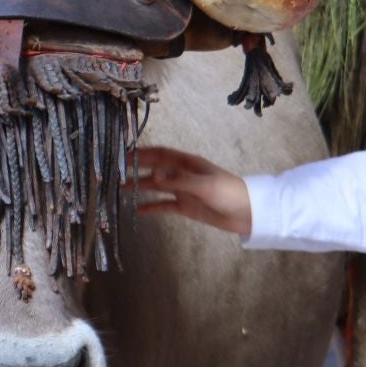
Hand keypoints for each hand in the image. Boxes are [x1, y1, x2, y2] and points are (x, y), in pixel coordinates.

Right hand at [133, 145, 252, 236]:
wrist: (248, 213)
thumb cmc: (229, 193)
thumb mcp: (204, 185)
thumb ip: (178, 180)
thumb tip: (152, 174)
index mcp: (188, 164)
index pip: (161, 154)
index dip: (143, 153)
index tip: (124, 154)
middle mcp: (183, 175)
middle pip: (155, 169)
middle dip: (137, 168)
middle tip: (117, 171)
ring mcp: (184, 191)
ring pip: (157, 187)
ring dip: (141, 186)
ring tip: (121, 188)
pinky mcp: (186, 207)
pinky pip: (164, 205)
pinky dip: (152, 207)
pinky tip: (138, 211)